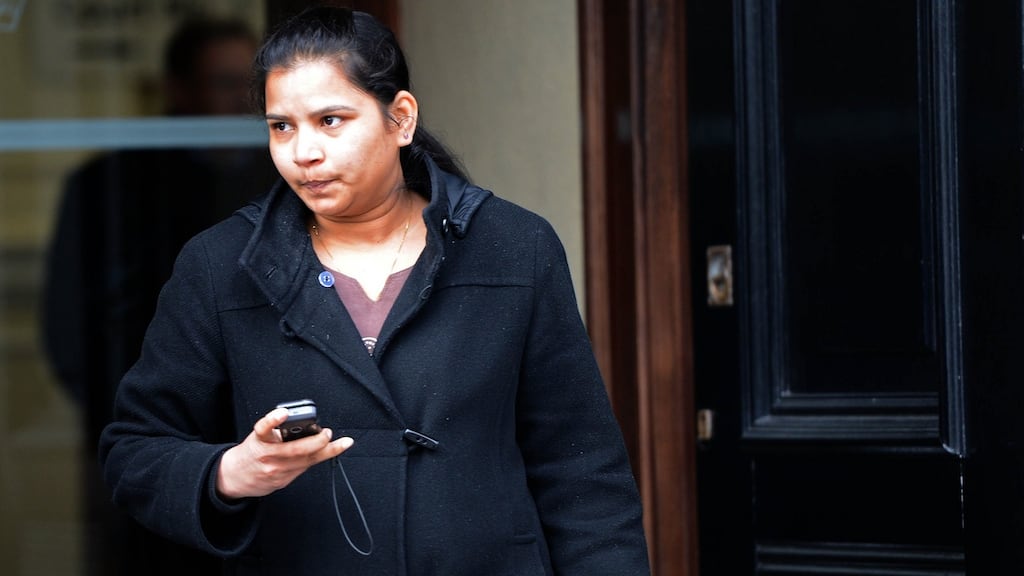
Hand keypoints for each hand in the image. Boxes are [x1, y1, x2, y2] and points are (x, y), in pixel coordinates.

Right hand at [216, 407, 353, 499]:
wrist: (234, 477)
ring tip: (341, 443)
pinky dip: (318, 459)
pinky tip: (331, 453)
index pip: (263, 428)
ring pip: (305, 462)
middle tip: (328, 433)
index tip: (283, 413)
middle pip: (294, 450)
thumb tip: (306, 427)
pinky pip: (303, 469)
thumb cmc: (251, 452)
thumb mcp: (258, 437)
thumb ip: (278, 431)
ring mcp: (275, 471)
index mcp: (259, 441)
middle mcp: (267, 456)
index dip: (273, 420)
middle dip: (315, 441)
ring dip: (326, 451)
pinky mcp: (281, 481)